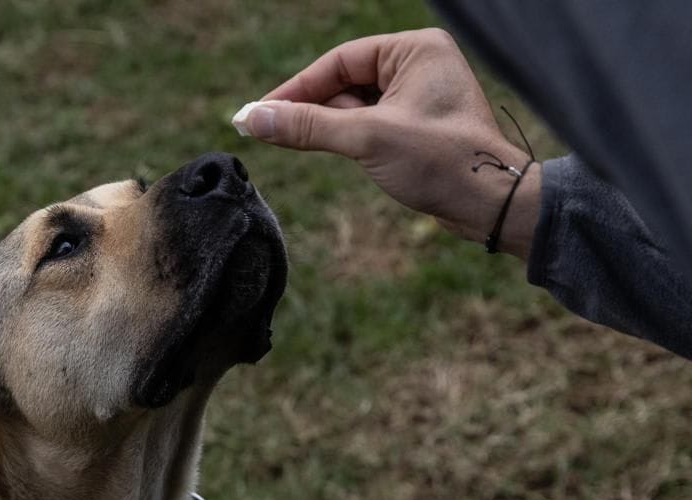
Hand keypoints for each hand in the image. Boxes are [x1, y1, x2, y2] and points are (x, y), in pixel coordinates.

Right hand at [234, 28, 539, 258]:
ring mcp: (419, 96)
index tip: (258, 112)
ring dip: (329, 126)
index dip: (296, 88)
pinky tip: (332, 152)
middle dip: (311, 109)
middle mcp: (420, 65)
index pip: (340, 61)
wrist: (492, 204)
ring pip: (354, 106)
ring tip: (299, 145)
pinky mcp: (417, 125)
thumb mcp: (366, 138)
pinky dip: (346, 137)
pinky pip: (369, 123)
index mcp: (416, 49)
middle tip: (269, 132)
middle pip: (344, 82)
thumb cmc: (441, 161)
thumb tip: (253, 119)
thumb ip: (308, 125)